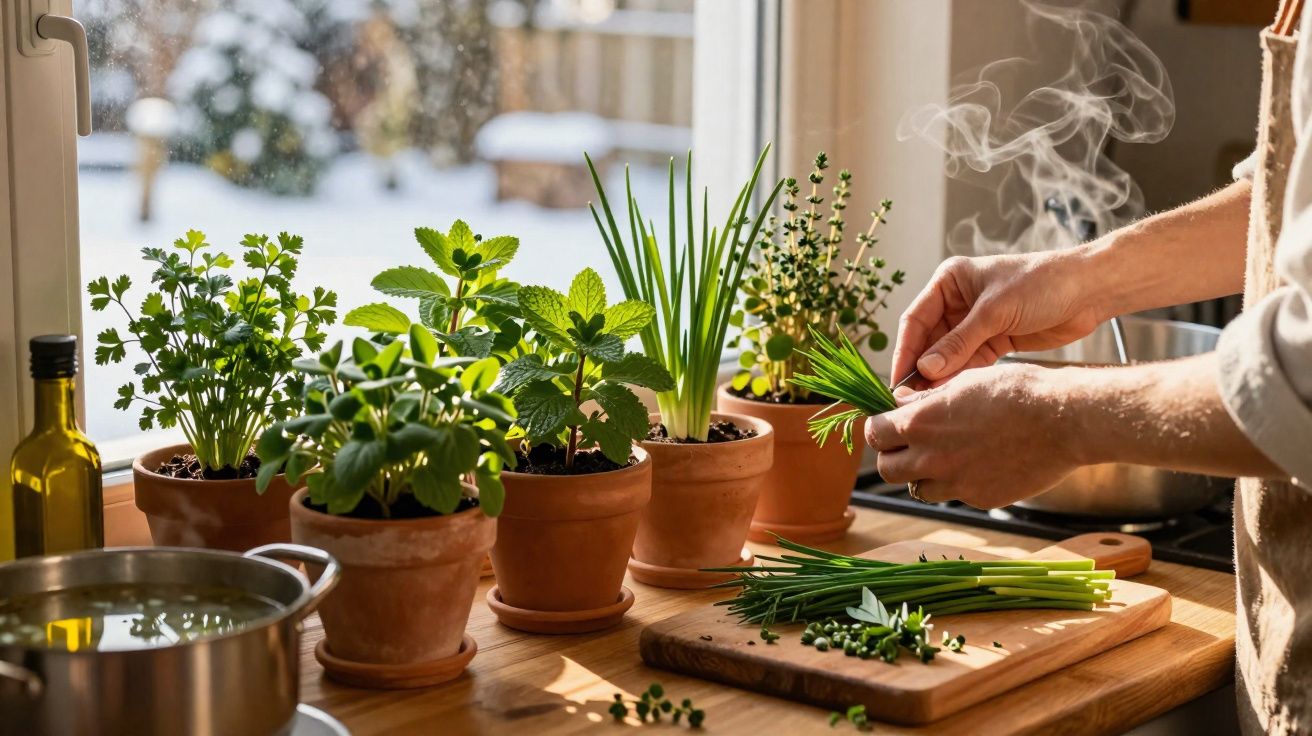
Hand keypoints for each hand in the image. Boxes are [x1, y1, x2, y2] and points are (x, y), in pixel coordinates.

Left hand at [867, 363, 1084, 508]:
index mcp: (920, 423)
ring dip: (923, 475)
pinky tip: (981, 464)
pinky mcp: (980, 498)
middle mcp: (931, 457)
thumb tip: (900, 402)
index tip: (888, 425)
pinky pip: (955, 495)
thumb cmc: (1016, 391)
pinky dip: (958, 483)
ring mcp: (955, 483)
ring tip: (946, 456)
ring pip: (918, 488)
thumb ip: (926, 399)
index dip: (879, 429)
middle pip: (886, 469)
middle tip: (910, 445)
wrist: (1063, 420)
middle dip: (893, 456)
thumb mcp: (964, 381)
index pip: (874, 434)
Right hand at [892, 249, 1105, 384]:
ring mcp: (975, 324)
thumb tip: (925, 370)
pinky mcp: (994, 341)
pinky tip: (951, 396)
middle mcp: (957, 302)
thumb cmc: (1042, 283)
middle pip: (929, 341)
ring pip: (947, 356)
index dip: (906, 351)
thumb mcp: (995, 312)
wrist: (1089, 290)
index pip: (916, 319)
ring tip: (928, 403)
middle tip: (910, 399)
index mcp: (950, 282)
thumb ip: (959, 343)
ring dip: (939, 378)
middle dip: (921, 369)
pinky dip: (960, 378)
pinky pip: (969, 363)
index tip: (898, 379)